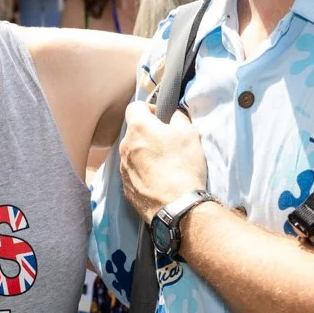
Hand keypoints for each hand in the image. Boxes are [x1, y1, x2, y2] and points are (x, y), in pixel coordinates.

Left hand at [118, 100, 208, 223]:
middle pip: (133, 132)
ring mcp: (123, 168)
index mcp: (139, 128)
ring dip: (145, 153)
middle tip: (167, 143)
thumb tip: (174, 114)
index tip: (161, 118)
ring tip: (164, 164)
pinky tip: (159, 179)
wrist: (178, 206)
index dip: (149, 108)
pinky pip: (133, 172)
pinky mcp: (125, 186)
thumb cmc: (184, 166)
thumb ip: (179, 118)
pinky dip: (143, 172)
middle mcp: (125, 146)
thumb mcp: (190, 134)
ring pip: (132, 152)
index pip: (134, 106)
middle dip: (148, 133)